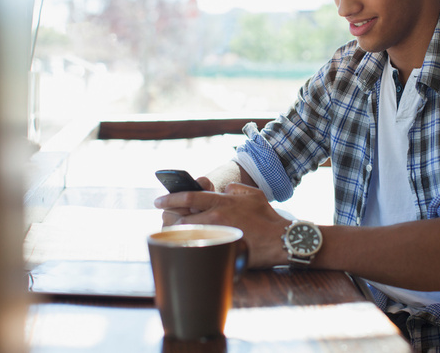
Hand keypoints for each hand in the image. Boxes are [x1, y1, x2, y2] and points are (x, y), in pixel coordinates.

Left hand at [154, 183, 290, 267]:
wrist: (281, 239)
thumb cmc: (268, 216)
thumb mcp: (251, 193)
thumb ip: (233, 189)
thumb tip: (222, 191)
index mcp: (221, 201)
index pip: (187, 198)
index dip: (169, 198)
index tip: (158, 201)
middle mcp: (215, 217)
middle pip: (178, 219)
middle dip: (168, 219)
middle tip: (166, 219)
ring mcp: (216, 235)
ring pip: (183, 235)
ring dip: (177, 233)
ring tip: (175, 233)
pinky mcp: (220, 250)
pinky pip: (196, 248)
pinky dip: (189, 246)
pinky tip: (187, 246)